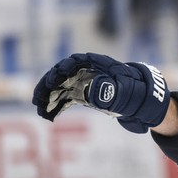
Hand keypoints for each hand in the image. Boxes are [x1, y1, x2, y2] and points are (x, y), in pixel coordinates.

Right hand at [32, 53, 169, 133]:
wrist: (138, 97)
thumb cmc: (134, 90)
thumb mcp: (126, 90)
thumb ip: (111, 90)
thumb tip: (92, 92)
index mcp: (97, 64)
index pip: (78, 61)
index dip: (66, 67)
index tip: (58, 75)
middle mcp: (86, 71)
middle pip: (63, 74)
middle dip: (49, 85)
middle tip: (39, 98)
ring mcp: (81, 83)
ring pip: (60, 87)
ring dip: (49, 98)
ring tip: (40, 110)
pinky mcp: (80, 94)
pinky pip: (65, 99)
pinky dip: (56, 106)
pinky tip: (48, 116)